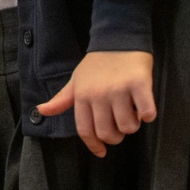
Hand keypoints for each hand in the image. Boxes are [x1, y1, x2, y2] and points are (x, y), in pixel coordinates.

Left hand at [35, 50, 155, 157]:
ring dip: (133, 124)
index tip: (102, 151)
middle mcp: (99, 94)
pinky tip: (144, 107)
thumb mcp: (76, 80)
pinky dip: (148, 114)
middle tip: (120, 124)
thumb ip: (62, 99)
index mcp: (82, 95)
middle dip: (116, 136)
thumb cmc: (96, 64)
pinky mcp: (139, 84)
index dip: (94, 145)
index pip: (86, 130)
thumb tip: (41, 110)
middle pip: (108, 133)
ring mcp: (119, 89)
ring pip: (128, 127)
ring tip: (131, 110)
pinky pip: (147, 113)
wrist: (117, 37)